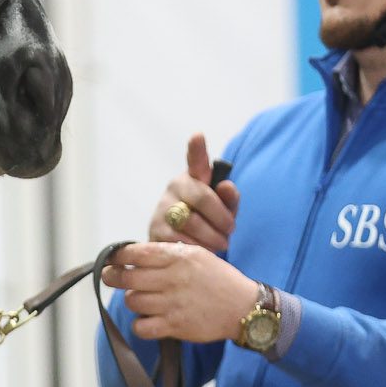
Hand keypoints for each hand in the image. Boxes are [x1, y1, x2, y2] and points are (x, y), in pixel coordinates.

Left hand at [101, 242, 260, 343]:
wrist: (244, 307)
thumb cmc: (218, 279)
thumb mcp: (196, 255)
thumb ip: (166, 254)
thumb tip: (134, 254)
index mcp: (177, 258)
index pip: (136, 253)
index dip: (117, 256)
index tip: (112, 259)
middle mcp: (173, 279)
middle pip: (127, 278)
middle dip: (114, 277)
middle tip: (112, 278)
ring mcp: (173, 304)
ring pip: (132, 301)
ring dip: (133, 301)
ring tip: (143, 299)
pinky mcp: (175, 326)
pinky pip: (141, 327)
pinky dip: (140, 325)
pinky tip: (148, 320)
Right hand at [149, 132, 241, 252]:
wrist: (182, 246)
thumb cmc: (208, 222)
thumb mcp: (224, 210)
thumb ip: (229, 198)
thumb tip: (226, 187)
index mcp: (193, 177)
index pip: (196, 160)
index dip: (197, 149)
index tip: (198, 137)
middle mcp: (175, 187)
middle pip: (202, 198)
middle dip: (221, 218)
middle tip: (230, 230)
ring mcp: (162, 208)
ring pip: (192, 222)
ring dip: (212, 237)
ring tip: (219, 243)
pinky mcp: (155, 230)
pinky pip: (180, 239)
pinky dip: (197, 247)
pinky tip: (202, 249)